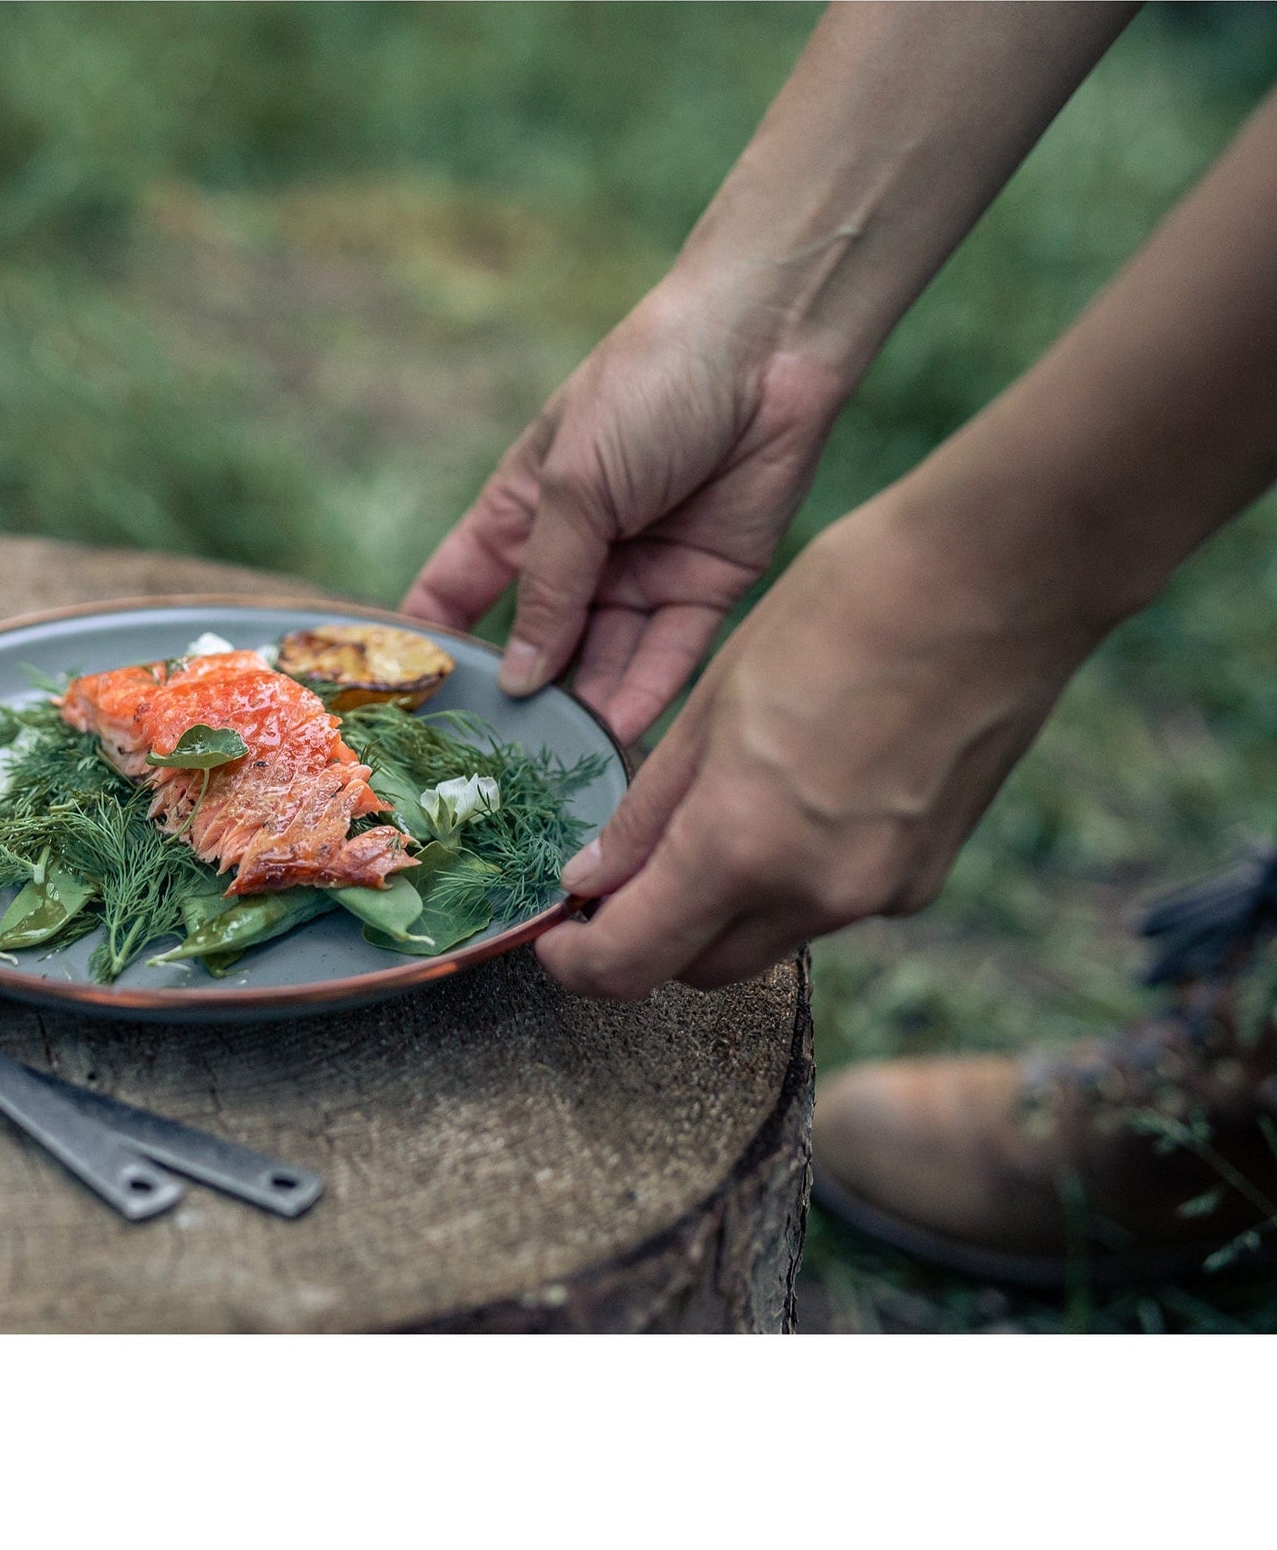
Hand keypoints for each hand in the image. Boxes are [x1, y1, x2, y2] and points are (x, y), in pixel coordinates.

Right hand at [401, 278, 851, 742]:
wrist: (768, 347)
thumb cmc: (647, 388)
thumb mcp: (574, 486)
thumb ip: (546, 586)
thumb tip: (516, 678)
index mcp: (526, 508)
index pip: (461, 586)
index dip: (432, 639)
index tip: (402, 701)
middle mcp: (580, 550)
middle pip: (537, 639)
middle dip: (517, 695)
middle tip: (490, 761)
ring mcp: (643, 571)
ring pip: (604, 660)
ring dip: (582, 708)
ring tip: (553, 766)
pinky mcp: (708, 586)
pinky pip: (668, 656)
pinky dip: (644, 696)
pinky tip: (614, 737)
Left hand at [540, 490, 1099, 997]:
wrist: (995, 581)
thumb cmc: (840, 611)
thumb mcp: (711, 703)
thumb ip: (647, 811)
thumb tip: (588, 881)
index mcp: (742, 843)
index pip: (632, 964)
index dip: (578, 964)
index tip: (554, 939)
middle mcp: (816, 892)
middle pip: (698, 968)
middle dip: (646, 939)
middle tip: (614, 879)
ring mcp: (880, 893)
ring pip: (765, 940)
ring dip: (719, 909)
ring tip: (707, 819)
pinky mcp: (924, 878)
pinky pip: (827, 906)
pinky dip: (788, 881)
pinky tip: (792, 801)